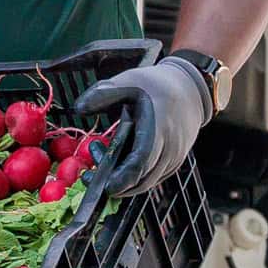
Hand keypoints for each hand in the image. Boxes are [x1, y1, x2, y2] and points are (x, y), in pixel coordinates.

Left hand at [73, 54, 210, 196]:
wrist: (190, 89)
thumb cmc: (156, 85)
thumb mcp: (128, 81)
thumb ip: (102, 94)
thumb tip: (78, 109)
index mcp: (159, 129)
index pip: (140, 162)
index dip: (122, 178)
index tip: (103, 186)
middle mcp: (170, 148)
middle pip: (143, 179)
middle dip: (115, 185)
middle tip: (87, 176)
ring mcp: (175, 157)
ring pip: (148, 181)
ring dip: (123, 180)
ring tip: (99, 158)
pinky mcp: (174, 162)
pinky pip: (153, 176)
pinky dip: (134, 176)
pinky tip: (116, 160)